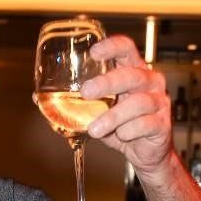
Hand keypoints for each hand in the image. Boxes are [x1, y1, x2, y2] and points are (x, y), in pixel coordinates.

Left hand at [81, 34, 172, 178]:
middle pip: (131, 74)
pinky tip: (121, 136)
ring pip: (138, 102)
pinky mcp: (162, 124)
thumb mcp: (96, 112)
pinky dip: (129, 131)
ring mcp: (158, 102)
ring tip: (95, 128)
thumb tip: (38, 98)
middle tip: (86, 92)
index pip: (126, 48)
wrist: (145, 154)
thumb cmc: (121, 127)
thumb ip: (73, 103)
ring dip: (113, 116)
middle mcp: (149, 82)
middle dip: (107, 82)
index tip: (94, 52)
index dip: (111, 46)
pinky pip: (146, 124)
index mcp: (133, 72)